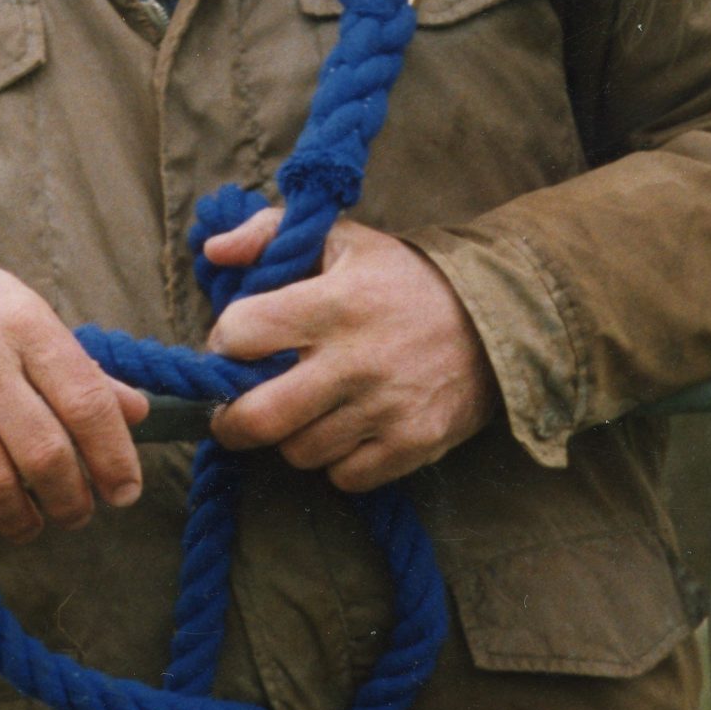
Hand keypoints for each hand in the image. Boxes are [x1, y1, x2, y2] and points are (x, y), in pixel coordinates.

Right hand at [0, 238, 147, 540]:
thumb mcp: (28, 315)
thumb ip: (80, 368)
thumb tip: (137, 413)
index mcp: (28, 325)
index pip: (87, 403)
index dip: (115, 458)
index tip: (125, 492)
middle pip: (44, 453)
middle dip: (71, 500)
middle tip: (77, 514)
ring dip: (22, 520)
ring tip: (32, 523)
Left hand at [203, 212, 498, 489]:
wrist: (496, 317)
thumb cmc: (402, 277)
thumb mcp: (340, 238)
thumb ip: (268, 232)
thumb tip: (214, 251)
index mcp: (335, 302)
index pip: (241, 333)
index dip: (224, 342)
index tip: (235, 343)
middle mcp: (358, 359)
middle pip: (257, 417)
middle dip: (230, 418)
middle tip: (235, 408)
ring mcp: (386, 408)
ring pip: (297, 451)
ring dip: (290, 436)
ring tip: (306, 408)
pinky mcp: (413, 444)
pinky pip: (343, 477)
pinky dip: (335, 461)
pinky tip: (346, 428)